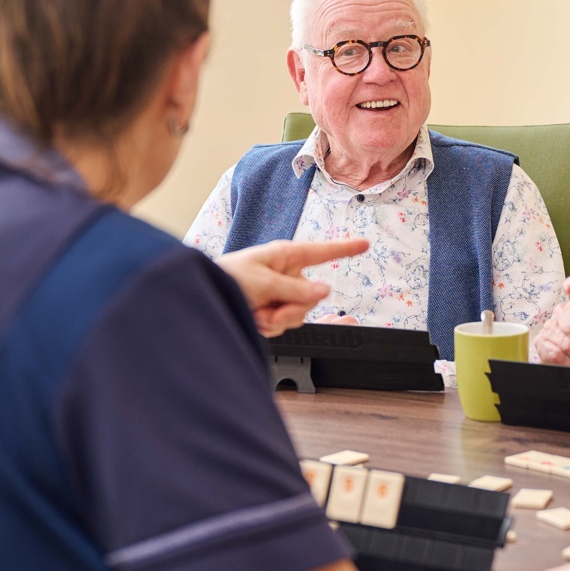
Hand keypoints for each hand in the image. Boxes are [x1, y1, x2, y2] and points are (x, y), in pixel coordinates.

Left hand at [215, 238, 367, 335]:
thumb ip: (295, 290)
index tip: (365, 244)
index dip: (344, 249)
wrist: (204, 296)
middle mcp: (287, 273)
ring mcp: (280, 293)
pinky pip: (286, 324)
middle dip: (291, 310)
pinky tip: (256, 318)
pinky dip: (271, 326)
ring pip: (300, 314)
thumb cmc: (226, 278)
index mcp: (286, 256)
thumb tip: (325, 291)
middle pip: (311, 297)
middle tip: (269, 312)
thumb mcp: (263, 282)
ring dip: (278, 320)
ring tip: (257, 313)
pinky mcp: (273, 309)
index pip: (322, 252)